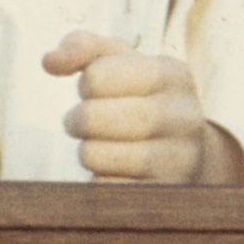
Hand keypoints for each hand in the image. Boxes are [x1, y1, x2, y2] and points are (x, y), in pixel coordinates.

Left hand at [43, 30, 243, 188]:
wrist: (194, 156)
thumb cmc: (144, 101)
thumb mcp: (124, 64)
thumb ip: (84, 48)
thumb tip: (50, 61)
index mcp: (173, 75)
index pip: (97, 76)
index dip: (86, 83)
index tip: (99, 89)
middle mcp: (183, 116)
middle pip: (91, 117)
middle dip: (76, 120)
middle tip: (85, 122)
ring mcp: (178, 160)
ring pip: (93, 155)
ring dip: (88, 152)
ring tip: (105, 147)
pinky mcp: (164, 195)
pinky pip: (103, 189)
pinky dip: (100, 180)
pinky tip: (118, 172)